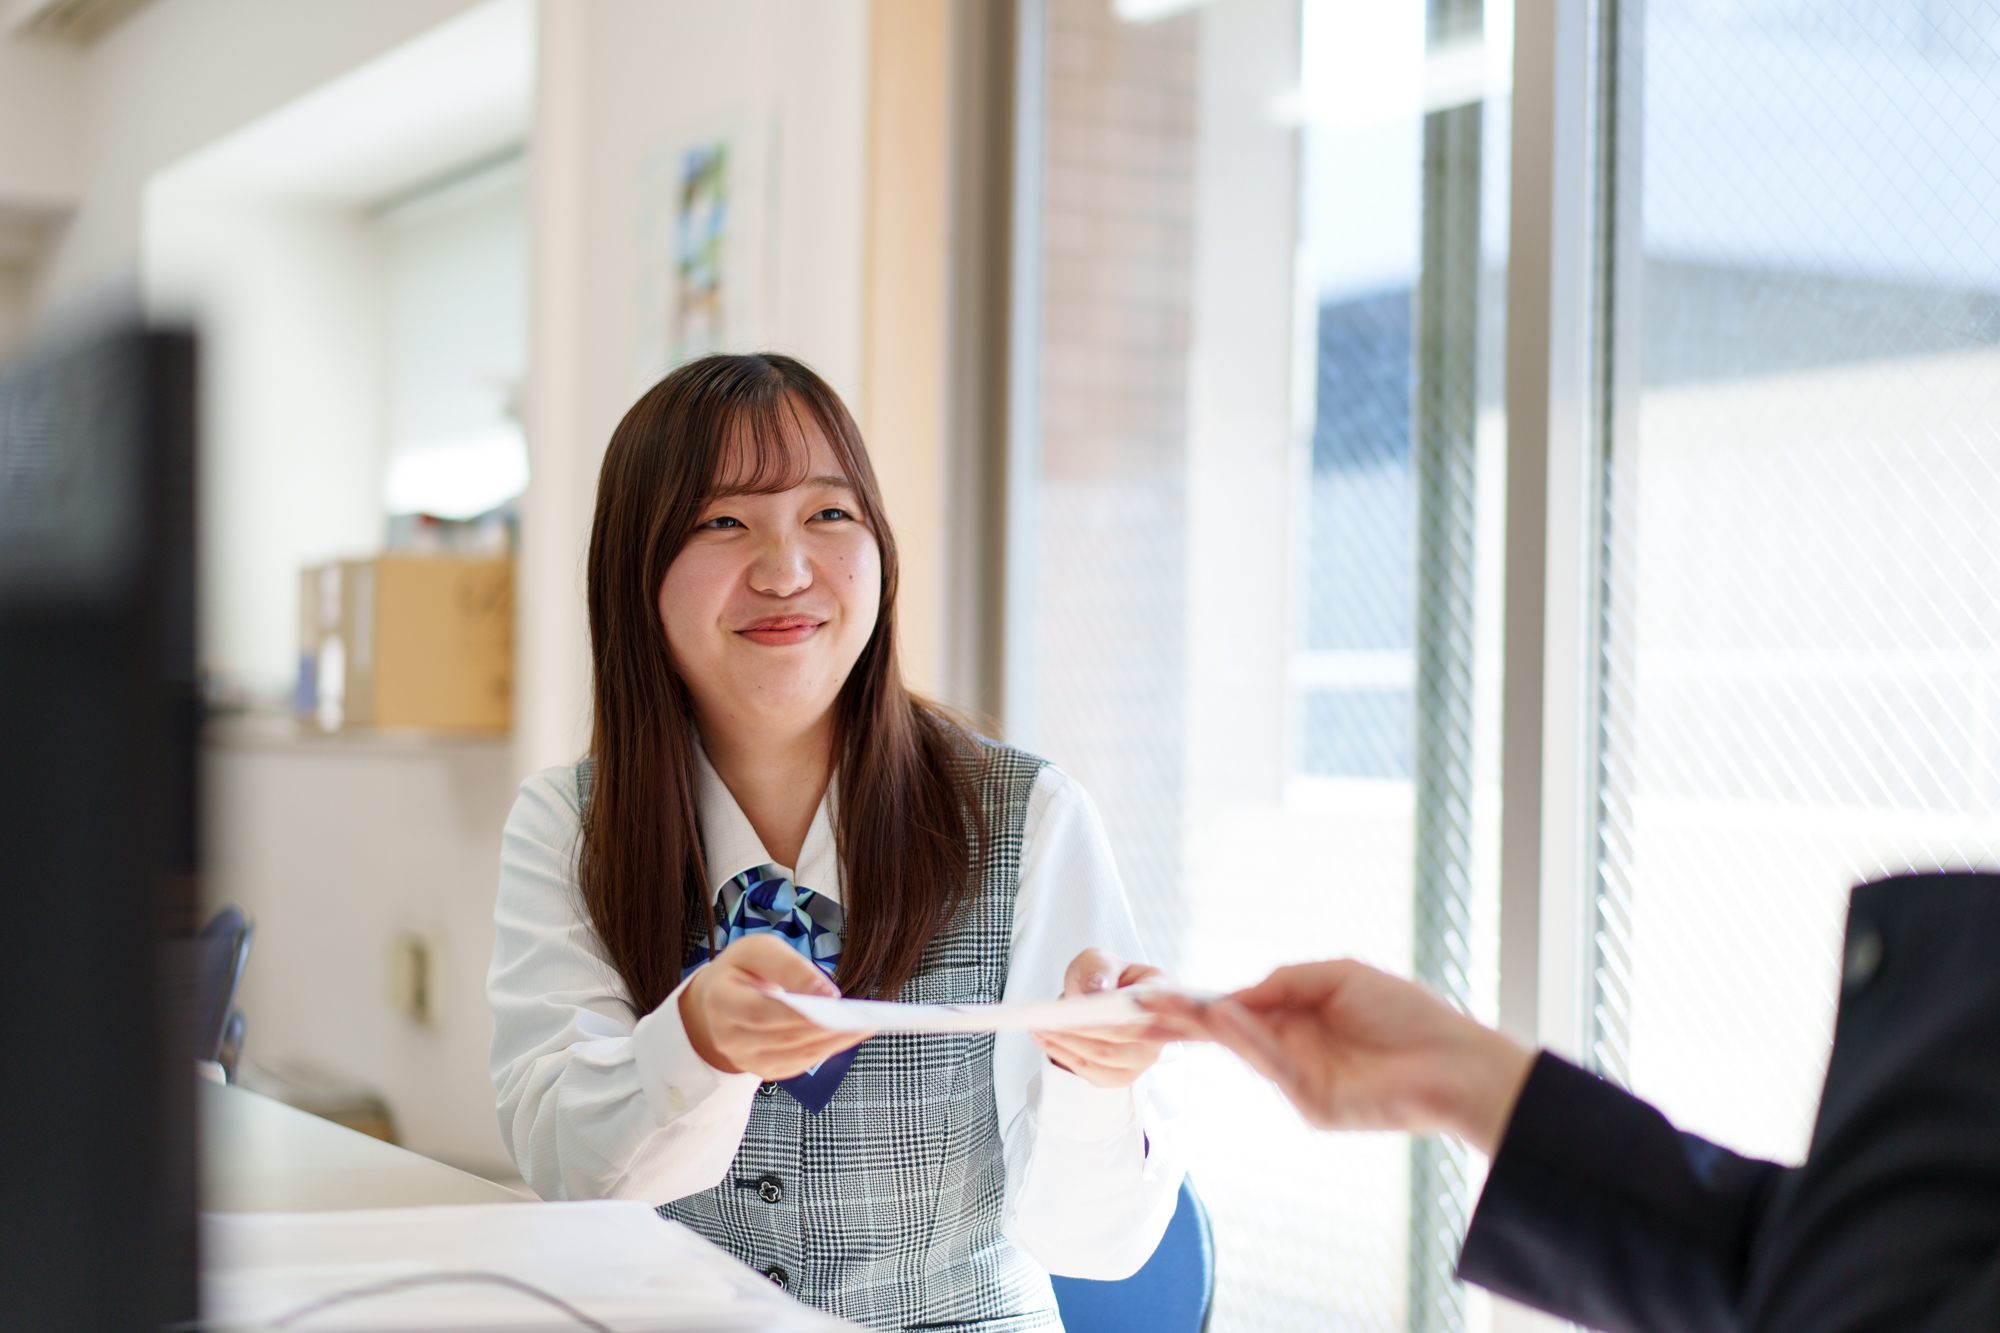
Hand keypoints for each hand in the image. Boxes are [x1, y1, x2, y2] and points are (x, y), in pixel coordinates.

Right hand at [678, 935, 871, 1078]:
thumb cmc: (743, 969)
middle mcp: (729, 1038)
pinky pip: (800, 1064)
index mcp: (720, 1001)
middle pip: (783, 1037)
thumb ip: (789, 966)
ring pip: (796, 1056)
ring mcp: (746, 1059)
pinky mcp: (764, 1070)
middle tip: (861, 1016)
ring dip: (834, 1041)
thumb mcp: (759, 950)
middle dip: (825, 1027)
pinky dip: (828, 1049)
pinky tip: (850, 1034)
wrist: (720, 998)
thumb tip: (825, 993)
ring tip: (865, 1024)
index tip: (834, 998)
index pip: (761, 1011)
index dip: (798, 1009)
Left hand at [1029, 948, 1168, 1089]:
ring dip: (1067, 1045)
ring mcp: (1145, 1056)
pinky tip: (1047, 1043)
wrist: (1100, 1001)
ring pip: (1105, 1057)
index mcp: (1163, 992)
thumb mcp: (1099, 961)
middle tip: (1049, 1019)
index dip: (1144, 1005)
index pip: (1162, 1002)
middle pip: (1122, 1034)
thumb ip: (1100, 970)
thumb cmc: (1105, 978)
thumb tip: (1099, 989)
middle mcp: (1161, 1029)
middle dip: (1080, 1028)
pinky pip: (1097, 1074)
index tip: (1105, 1003)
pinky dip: (1068, 1059)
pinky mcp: (1126, 1075)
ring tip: (1040, 1029)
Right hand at [1141, 960, 1533, 1154]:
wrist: (1455, 1059)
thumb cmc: (1407, 1012)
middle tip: (1136, 1005)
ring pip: (1241, 1050)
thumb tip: (1236, 991)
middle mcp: (1290, 1049)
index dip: (1195, 1001)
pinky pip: (1271, 1068)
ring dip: (1204, 1025)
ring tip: (1168, 1004)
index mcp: (1294, 1018)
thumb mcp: (1338, 976)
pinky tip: (1223, 1016)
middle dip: (1181, 1019)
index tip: (1154, 991)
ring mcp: (1298, 1080)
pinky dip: (1245, 1041)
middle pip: (1225, 1034)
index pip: (1233, 1010)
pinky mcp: (1312, 1104)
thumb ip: (1284, 980)